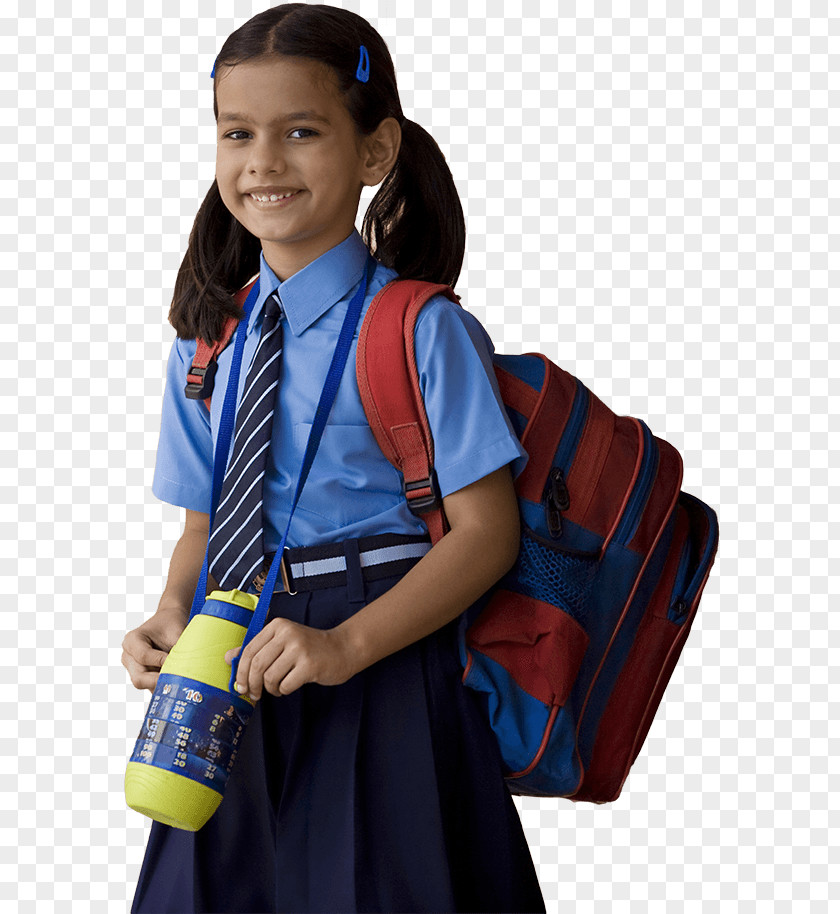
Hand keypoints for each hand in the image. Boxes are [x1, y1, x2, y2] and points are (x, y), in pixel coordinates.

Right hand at [122, 609, 188, 691]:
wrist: (170, 621)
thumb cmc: (172, 624)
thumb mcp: (176, 632)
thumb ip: (179, 649)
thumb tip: (190, 667)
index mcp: (132, 641)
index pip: (144, 656)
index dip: (161, 661)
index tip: (179, 663)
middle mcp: (129, 657)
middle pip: (139, 678)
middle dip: (160, 681)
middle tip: (180, 681)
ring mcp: (134, 669)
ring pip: (147, 686)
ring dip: (165, 685)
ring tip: (182, 682)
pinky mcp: (143, 678)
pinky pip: (153, 688)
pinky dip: (166, 687)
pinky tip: (179, 684)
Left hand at [224, 618, 356, 699]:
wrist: (342, 649)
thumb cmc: (310, 648)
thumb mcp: (282, 642)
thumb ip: (256, 648)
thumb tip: (229, 658)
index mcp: (278, 626)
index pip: (249, 650)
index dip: (241, 672)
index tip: (240, 686)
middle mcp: (287, 634)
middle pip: (257, 665)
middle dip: (251, 685)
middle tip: (254, 694)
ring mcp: (299, 648)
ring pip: (270, 677)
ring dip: (270, 689)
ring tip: (277, 688)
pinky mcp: (309, 665)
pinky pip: (285, 685)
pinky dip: (283, 690)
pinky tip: (289, 686)